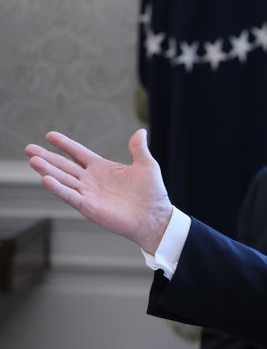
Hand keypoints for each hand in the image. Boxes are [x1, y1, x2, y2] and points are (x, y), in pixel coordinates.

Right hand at [25, 129, 172, 253]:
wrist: (155, 216)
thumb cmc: (152, 192)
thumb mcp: (146, 165)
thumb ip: (139, 148)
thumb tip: (140, 131)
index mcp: (103, 168)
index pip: (78, 153)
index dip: (65, 144)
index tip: (50, 135)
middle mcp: (92, 180)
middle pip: (64, 166)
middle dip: (47, 157)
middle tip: (29, 148)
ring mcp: (89, 193)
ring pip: (63, 179)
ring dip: (48, 170)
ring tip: (33, 160)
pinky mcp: (89, 207)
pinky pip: (70, 196)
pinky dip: (58, 188)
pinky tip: (46, 179)